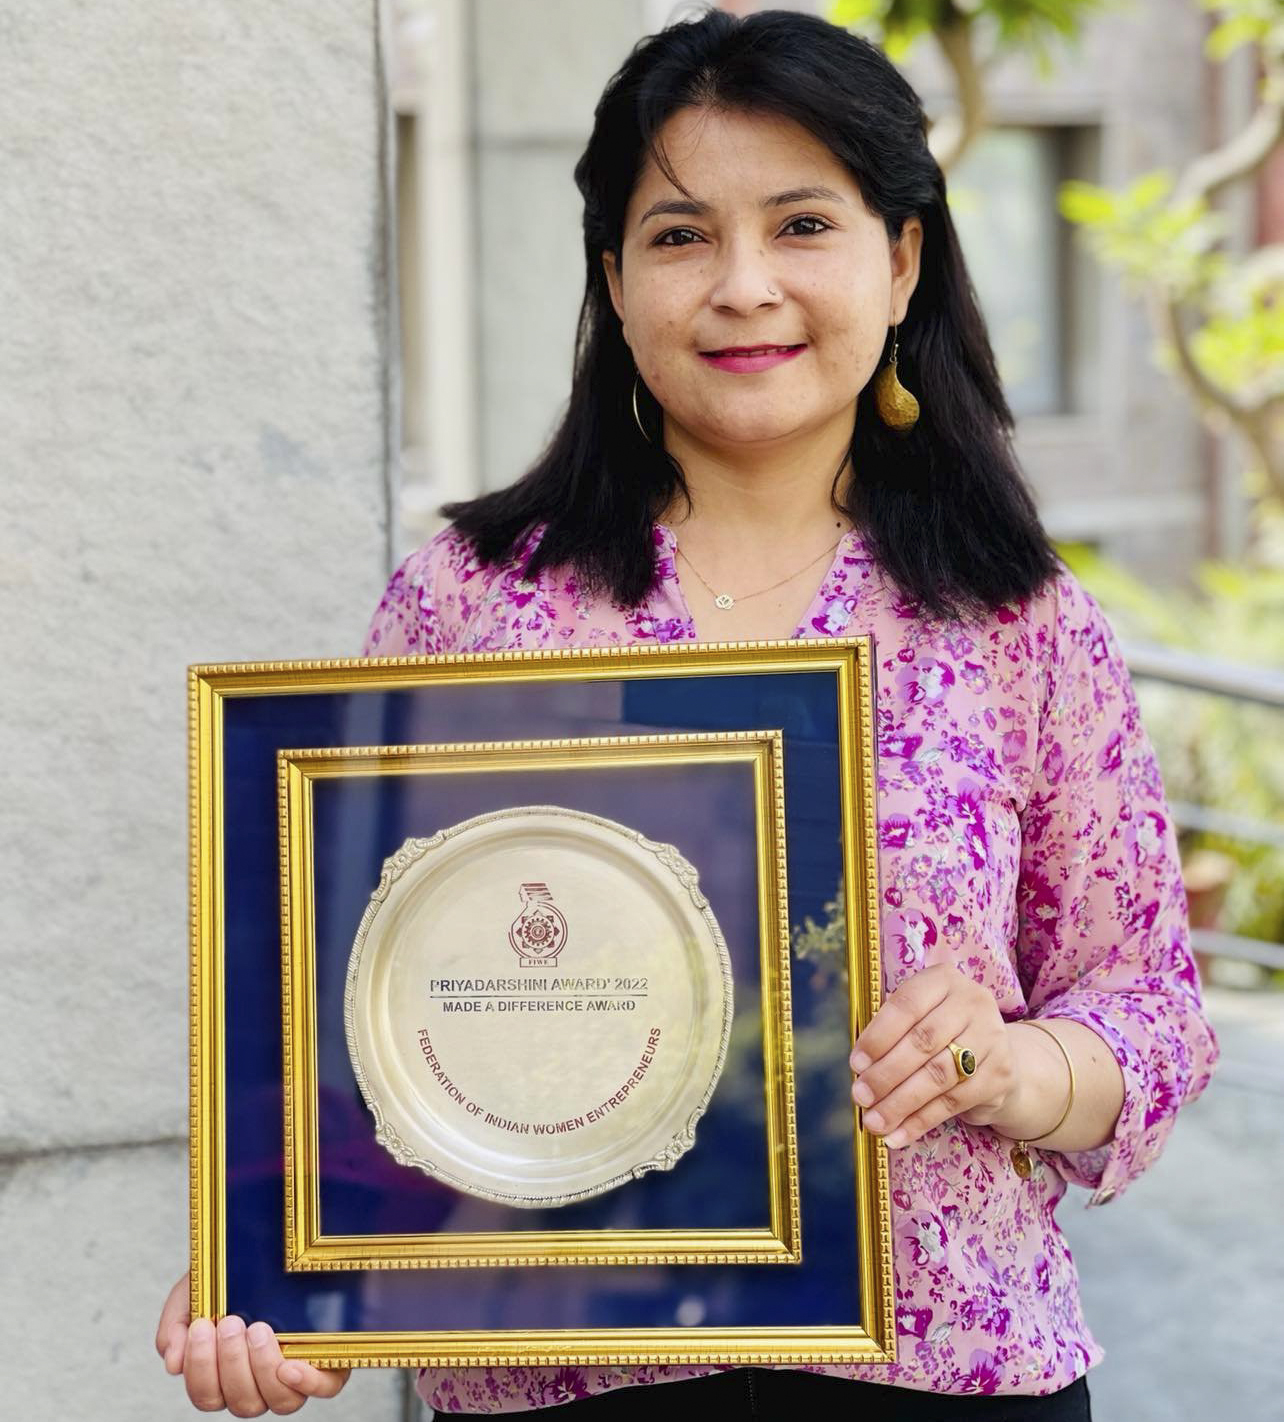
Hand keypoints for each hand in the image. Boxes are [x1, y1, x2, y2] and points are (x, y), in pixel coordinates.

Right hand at [156, 1272, 350, 1414]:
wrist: (281, 1245)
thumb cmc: (232, 1277)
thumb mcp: (196, 1291)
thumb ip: (177, 1324)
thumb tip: (173, 1363)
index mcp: (226, 1375)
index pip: (207, 1395)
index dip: (200, 1370)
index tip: (201, 1327)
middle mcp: (261, 1384)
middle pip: (242, 1403)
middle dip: (231, 1363)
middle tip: (231, 1322)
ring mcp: (295, 1378)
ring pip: (279, 1401)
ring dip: (262, 1368)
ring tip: (258, 1329)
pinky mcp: (330, 1363)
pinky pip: (324, 1387)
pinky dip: (307, 1383)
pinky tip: (290, 1366)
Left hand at [849, 963, 1018, 1148]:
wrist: (995, 1055)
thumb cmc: (939, 1032)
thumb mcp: (917, 1018)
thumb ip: (890, 1034)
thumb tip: (860, 1069)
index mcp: (943, 979)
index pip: (907, 1005)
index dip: (878, 1036)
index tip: (855, 1063)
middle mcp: (973, 1002)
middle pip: (922, 1042)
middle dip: (886, 1074)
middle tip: (860, 1096)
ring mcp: (992, 1037)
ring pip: (938, 1075)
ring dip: (900, 1103)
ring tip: (874, 1122)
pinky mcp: (1000, 1074)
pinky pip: (953, 1102)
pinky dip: (921, 1121)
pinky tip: (897, 1135)